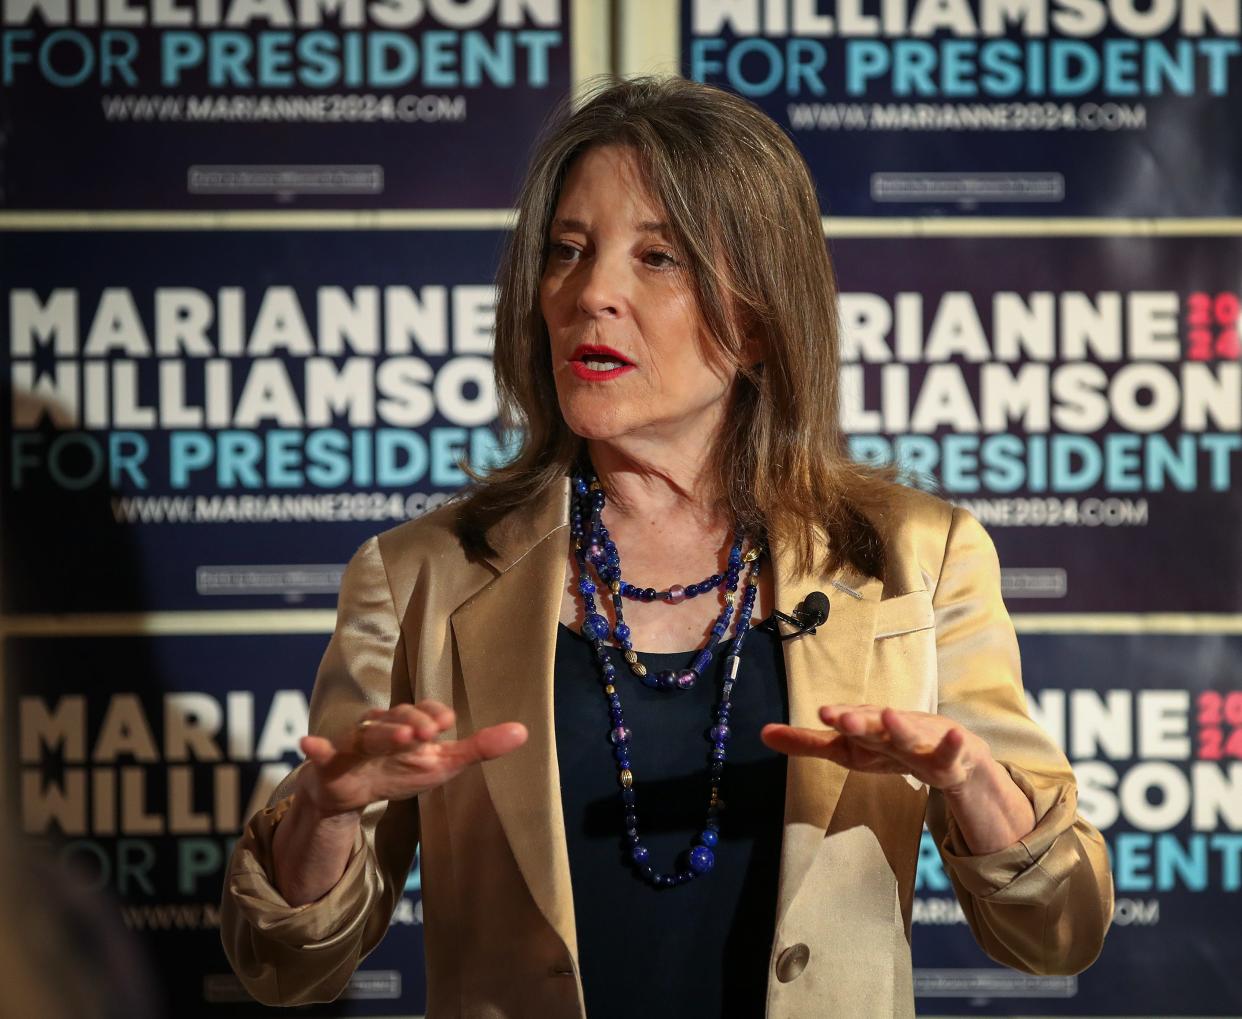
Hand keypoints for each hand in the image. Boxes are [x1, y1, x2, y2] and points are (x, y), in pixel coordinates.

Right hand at [297, 700, 527, 817]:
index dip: (432, 714)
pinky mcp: (329, 764)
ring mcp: (353, 744)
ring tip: (399, 736)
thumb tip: (524, 731)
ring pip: (366, 735)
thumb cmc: (399, 769)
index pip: (422, 711)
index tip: (447, 722)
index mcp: (409, 723)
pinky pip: (320, 754)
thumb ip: (479, 748)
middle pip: (396, 719)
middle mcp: (382, 727)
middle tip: (428, 733)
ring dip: (381, 733)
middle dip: (412, 723)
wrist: (349, 792)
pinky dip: (314, 747)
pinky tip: (307, 744)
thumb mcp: (442, 763)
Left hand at [760, 703, 991, 792]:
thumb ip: (808, 743)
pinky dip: (953, 743)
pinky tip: (956, 734)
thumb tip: (761, 732)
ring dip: (899, 726)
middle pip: (872, 727)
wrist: (949, 754)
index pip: (847, 724)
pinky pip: (949, 752)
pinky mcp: (945, 759)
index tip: (822, 712)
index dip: (837, 718)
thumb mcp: (847, 750)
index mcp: (865, 730)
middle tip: (839, 716)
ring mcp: (919, 743)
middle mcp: (889, 730)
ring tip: (887, 714)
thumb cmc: (889, 747)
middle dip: (857, 721)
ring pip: (907, 736)